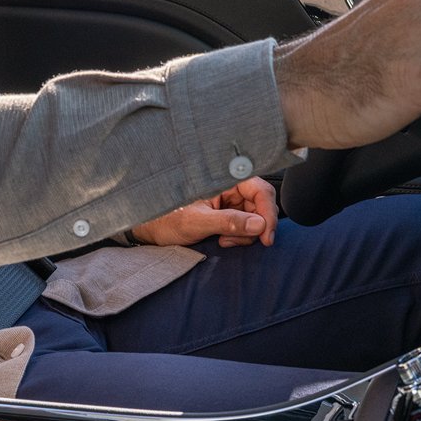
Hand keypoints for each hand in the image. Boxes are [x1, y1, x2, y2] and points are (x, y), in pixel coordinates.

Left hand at [131, 177, 278, 247]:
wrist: (151, 229)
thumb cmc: (166, 219)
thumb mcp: (196, 222)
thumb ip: (228, 222)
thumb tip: (259, 224)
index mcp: (223, 179)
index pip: (260, 190)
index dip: (268, 213)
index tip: (266, 237)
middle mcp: (229, 187)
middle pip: (261, 205)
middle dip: (255, 227)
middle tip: (236, 242)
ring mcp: (229, 201)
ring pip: (255, 218)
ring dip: (245, 234)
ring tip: (223, 241)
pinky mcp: (226, 214)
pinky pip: (245, 225)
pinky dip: (239, 237)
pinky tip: (223, 240)